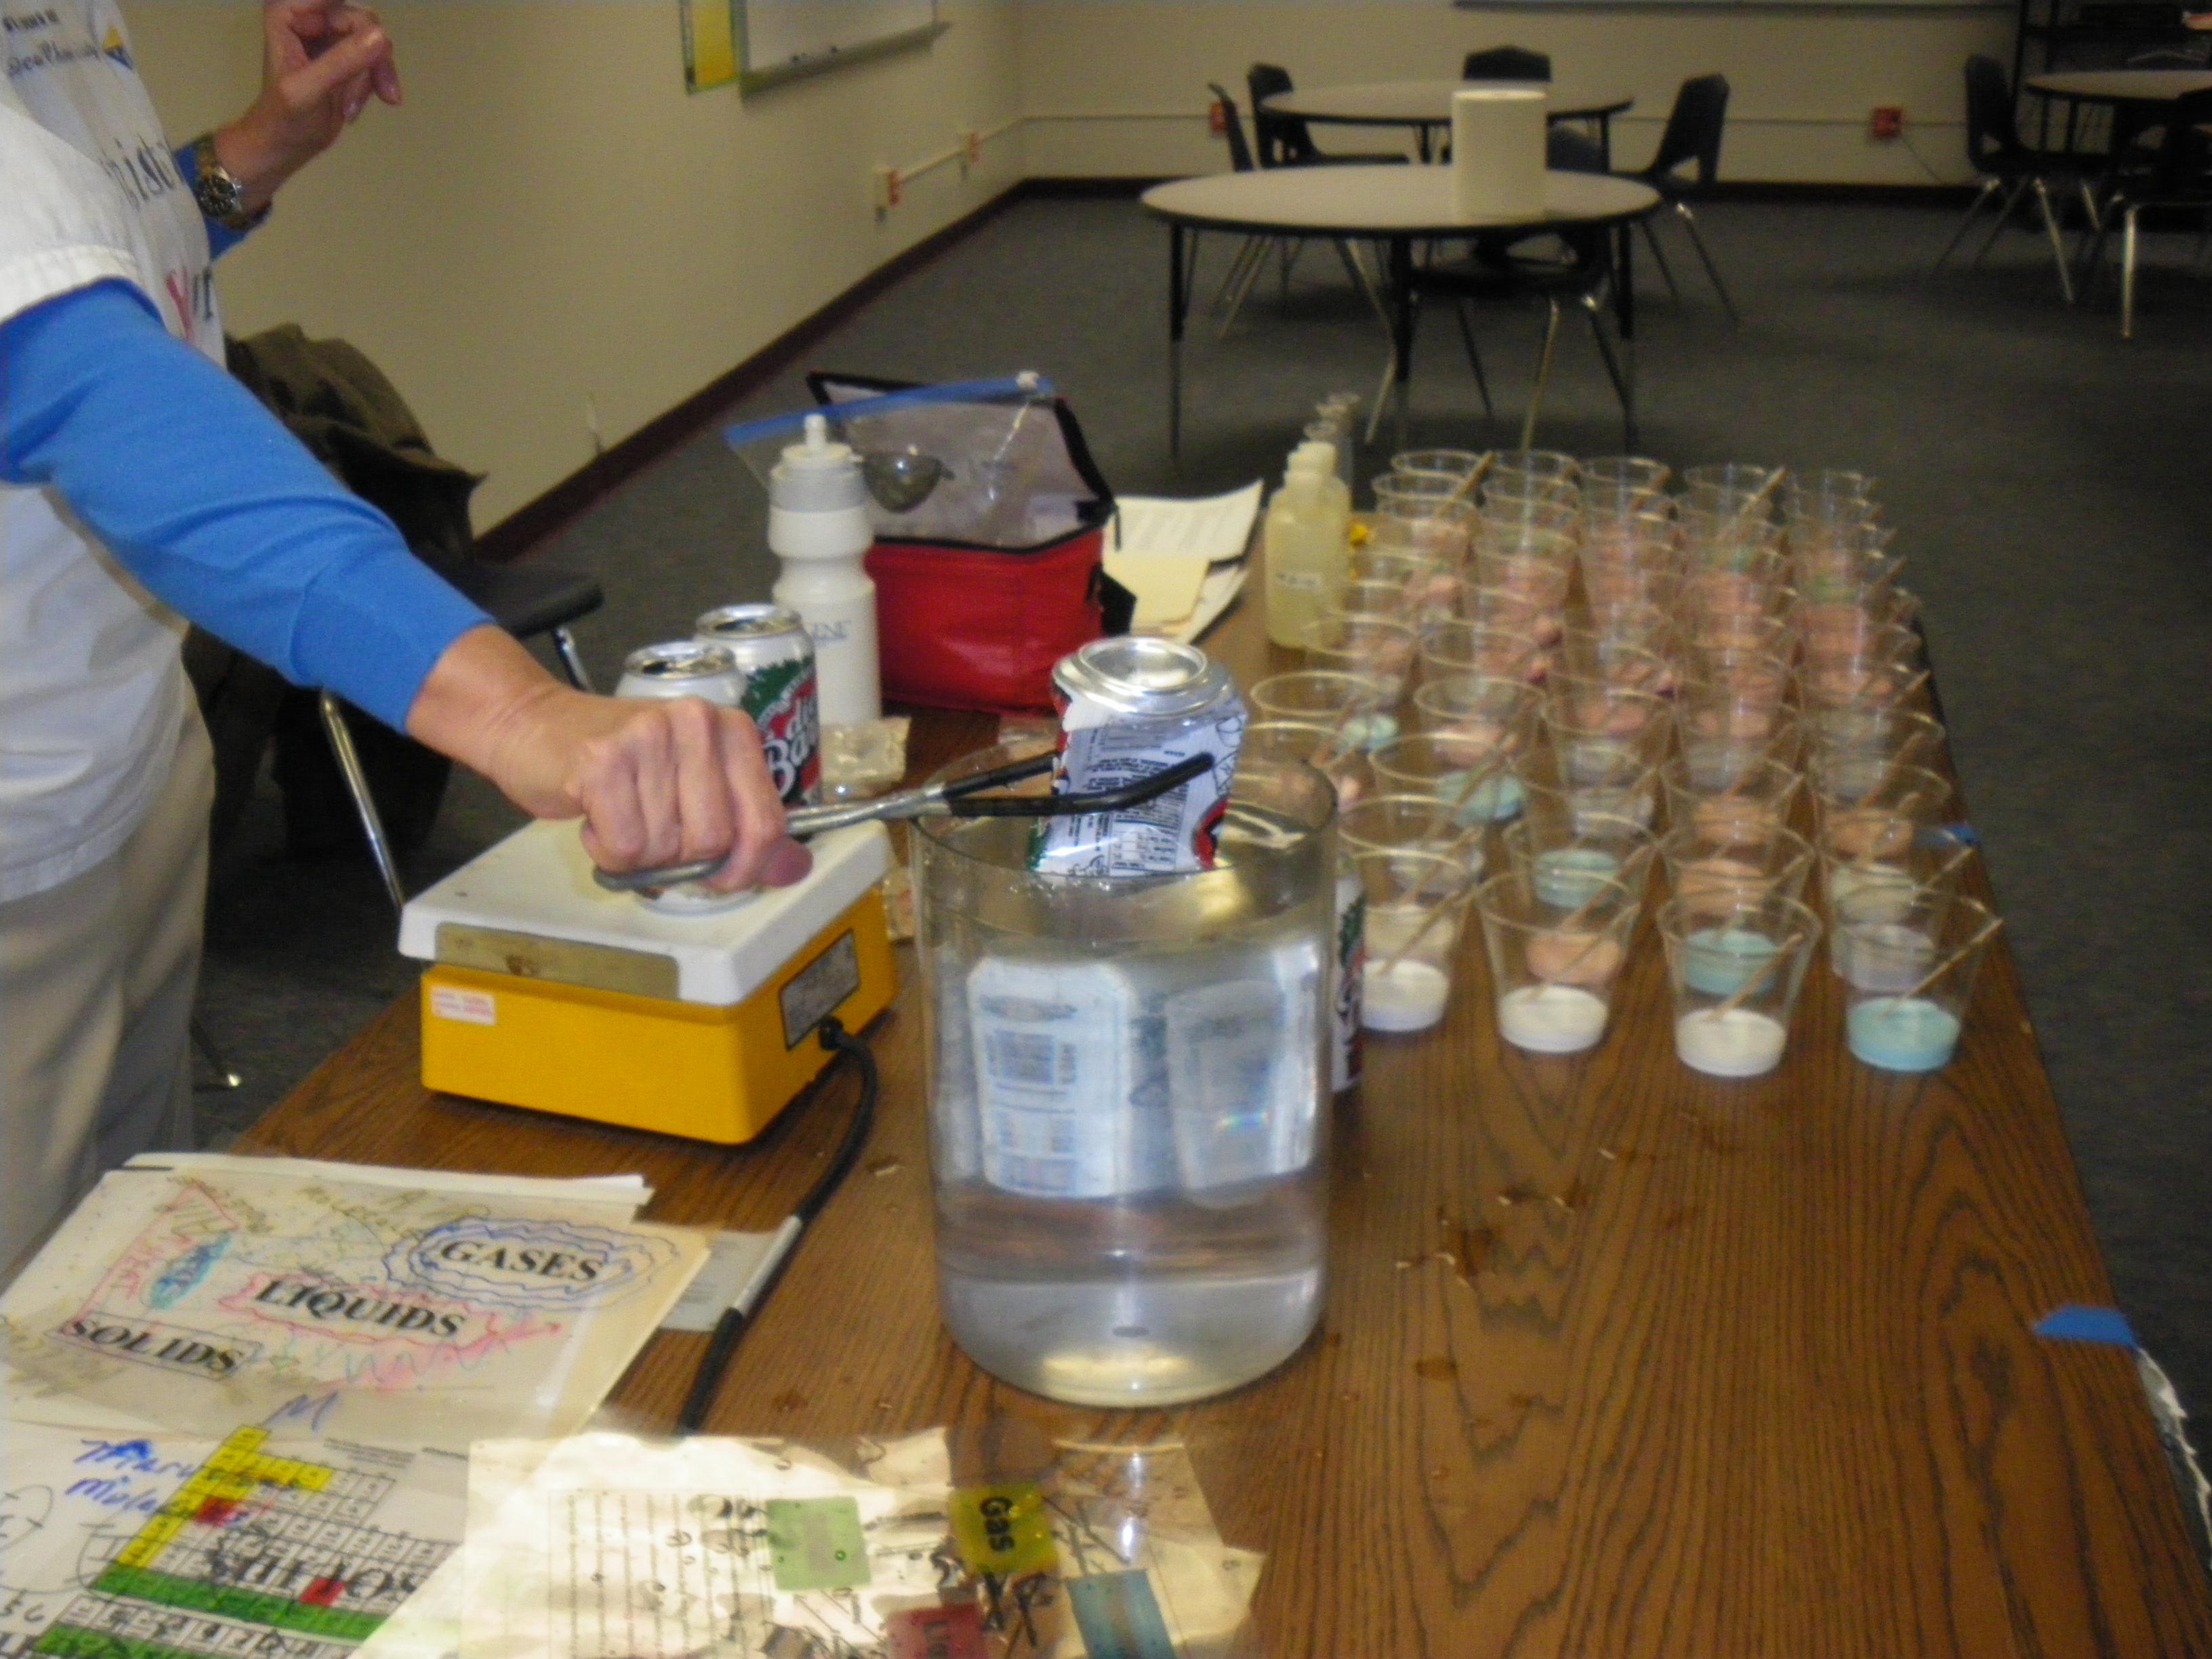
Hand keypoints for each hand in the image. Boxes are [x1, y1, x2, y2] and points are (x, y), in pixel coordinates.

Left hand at [213, 1, 401, 210]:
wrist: (285, 146)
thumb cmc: (284, 118)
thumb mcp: (309, 89)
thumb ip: (341, 61)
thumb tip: (382, 36)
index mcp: (288, 12)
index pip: (334, 2)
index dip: (357, 20)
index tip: (377, 39)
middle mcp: (310, 16)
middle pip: (361, 19)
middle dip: (370, 58)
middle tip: (378, 92)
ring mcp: (329, 34)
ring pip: (374, 41)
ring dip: (373, 77)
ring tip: (352, 109)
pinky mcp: (346, 54)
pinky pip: (375, 58)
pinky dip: (373, 84)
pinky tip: (353, 108)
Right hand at [408, 628, 811, 892]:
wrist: (531, 723)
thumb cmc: (617, 764)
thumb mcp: (693, 788)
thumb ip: (747, 829)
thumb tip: (796, 869)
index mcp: (733, 730)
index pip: (765, 824)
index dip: (742, 867)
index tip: (716, 875)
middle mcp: (699, 723)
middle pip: (714, 842)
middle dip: (679, 860)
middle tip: (650, 834)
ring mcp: (651, 736)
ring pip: (668, 849)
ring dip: (638, 855)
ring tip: (618, 815)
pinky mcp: (604, 759)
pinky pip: (625, 847)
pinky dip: (607, 851)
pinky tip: (594, 816)